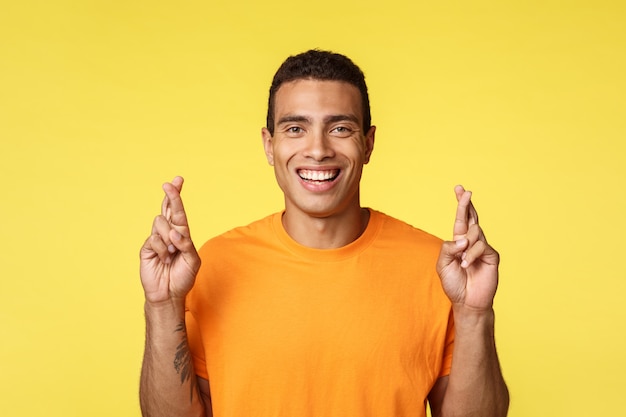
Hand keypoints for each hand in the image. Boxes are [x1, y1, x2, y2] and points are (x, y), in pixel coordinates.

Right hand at [140, 176, 200, 303]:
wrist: (169, 295)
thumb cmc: (183, 277)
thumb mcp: (193, 261)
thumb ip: (186, 244)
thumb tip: (175, 232)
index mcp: (181, 234)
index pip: (179, 211)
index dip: (177, 196)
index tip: (178, 180)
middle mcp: (168, 234)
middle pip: (167, 209)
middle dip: (171, 196)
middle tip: (170, 184)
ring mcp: (157, 240)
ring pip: (160, 223)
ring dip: (169, 237)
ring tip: (172, 253)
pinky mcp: (147, 249)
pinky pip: (154, 240)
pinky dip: (162, 250)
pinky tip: (164, 260)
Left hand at [436, 185, 498, 310]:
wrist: (467, 302)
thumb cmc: (454, 284)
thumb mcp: (443, 264)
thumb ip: (448, 248)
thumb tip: (462, 238)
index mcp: (459, 242)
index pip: (461, 219)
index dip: (461, 204)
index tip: (460, 189)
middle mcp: (472, 242)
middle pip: (471, 218)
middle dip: (466, 204)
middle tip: (465, 191)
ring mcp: (483, 248)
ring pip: (474, 233)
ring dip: (465, 246)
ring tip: (462, 263)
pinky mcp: (492, 256)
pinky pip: (481, 246)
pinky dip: (471, 255)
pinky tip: (467, 265)